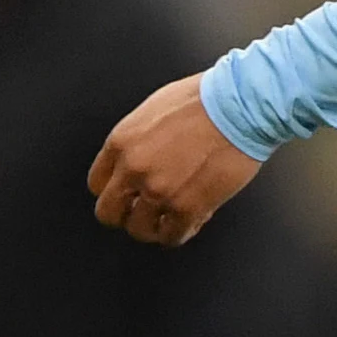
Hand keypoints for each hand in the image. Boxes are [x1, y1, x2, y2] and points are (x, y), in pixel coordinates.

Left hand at [87, 76, 263, 246]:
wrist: (239, 106)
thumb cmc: (205, 99)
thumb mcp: (153, 110)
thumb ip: (137, 140)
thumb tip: (139, 158)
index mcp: (121, 142)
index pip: (97, 183)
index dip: (115, 191)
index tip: (127, 194)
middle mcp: (133, 170)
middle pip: (109, 213)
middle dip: (126, 214)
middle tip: (142, 211)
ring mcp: (158, 191)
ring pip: (139, 230)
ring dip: (154, 226)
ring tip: (169, 217)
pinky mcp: (187, 207)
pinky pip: (172, 236)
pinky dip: (180, 232)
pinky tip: (191, 220)